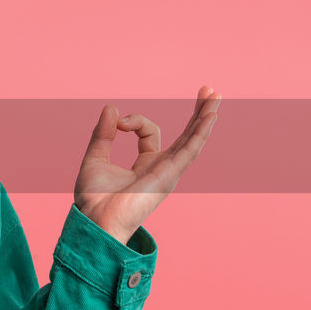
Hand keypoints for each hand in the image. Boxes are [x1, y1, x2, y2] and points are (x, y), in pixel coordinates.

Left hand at [73, 86, 219, 244]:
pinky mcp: (170, 175)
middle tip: (207, 90)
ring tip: (215, 95)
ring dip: (204, 117)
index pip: (148, 132)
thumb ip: (103, 134)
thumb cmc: (94, 199)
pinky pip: (190, 149)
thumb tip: (111, 108)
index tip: (118, 123)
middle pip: (185, 135)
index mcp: (145, 165)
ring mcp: (168, 172)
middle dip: (196, 112)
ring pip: (193, 139)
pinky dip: (201, 131)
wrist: (96, 219)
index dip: (135, 121)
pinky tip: (210, 115)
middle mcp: (161, 168)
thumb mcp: (95, 158)